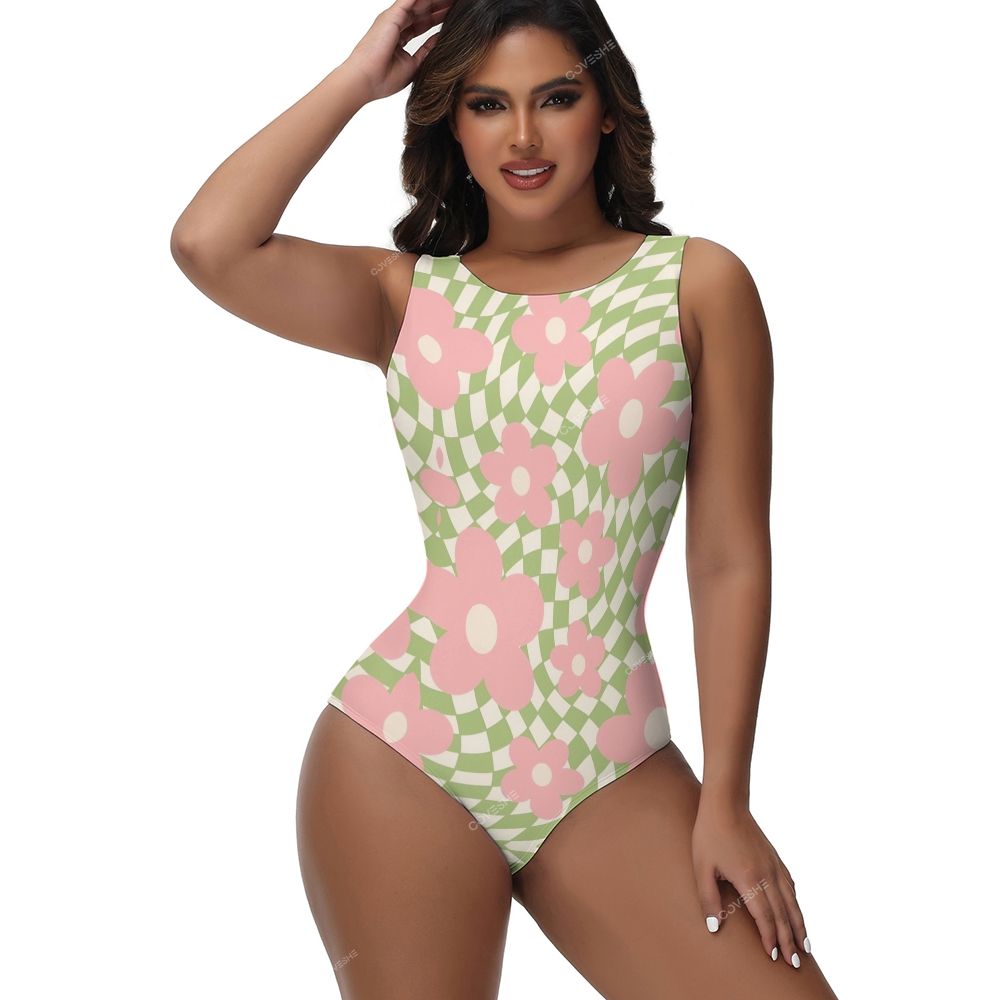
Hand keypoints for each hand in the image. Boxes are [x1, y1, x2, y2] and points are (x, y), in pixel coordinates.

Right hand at [342, 0, 451, 102]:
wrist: (366, 80)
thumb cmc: (384, 79)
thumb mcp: (414, 65)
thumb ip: (427, 51)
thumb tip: (440, 40)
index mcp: (400, 37)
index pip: (423, 23)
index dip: (438, 17)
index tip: (454, 15)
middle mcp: (396, 24)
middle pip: (422, 10)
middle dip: (439, 5)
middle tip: (457, 1)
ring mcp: (393, 18)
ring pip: (418, 2)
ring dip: (434, 0)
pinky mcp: (391, 16)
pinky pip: (411, 0)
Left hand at [692, 793, 810, 966]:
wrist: (725, 804)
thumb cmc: (709, 835)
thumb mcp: (702, 867)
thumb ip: (708, 898)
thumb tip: (715, 927)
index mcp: (749, 878)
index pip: (764, 916)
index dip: (770, 938)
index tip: (774, 957)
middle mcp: (767, 874)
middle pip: (782, 914)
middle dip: (789, 940)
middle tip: (794, 963)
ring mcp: (774, 865)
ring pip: (791, 901)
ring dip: (798, 925)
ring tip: (805, 946)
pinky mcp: (774, 857)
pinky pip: (790, 885)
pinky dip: (795, 903)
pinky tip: (796, 911)